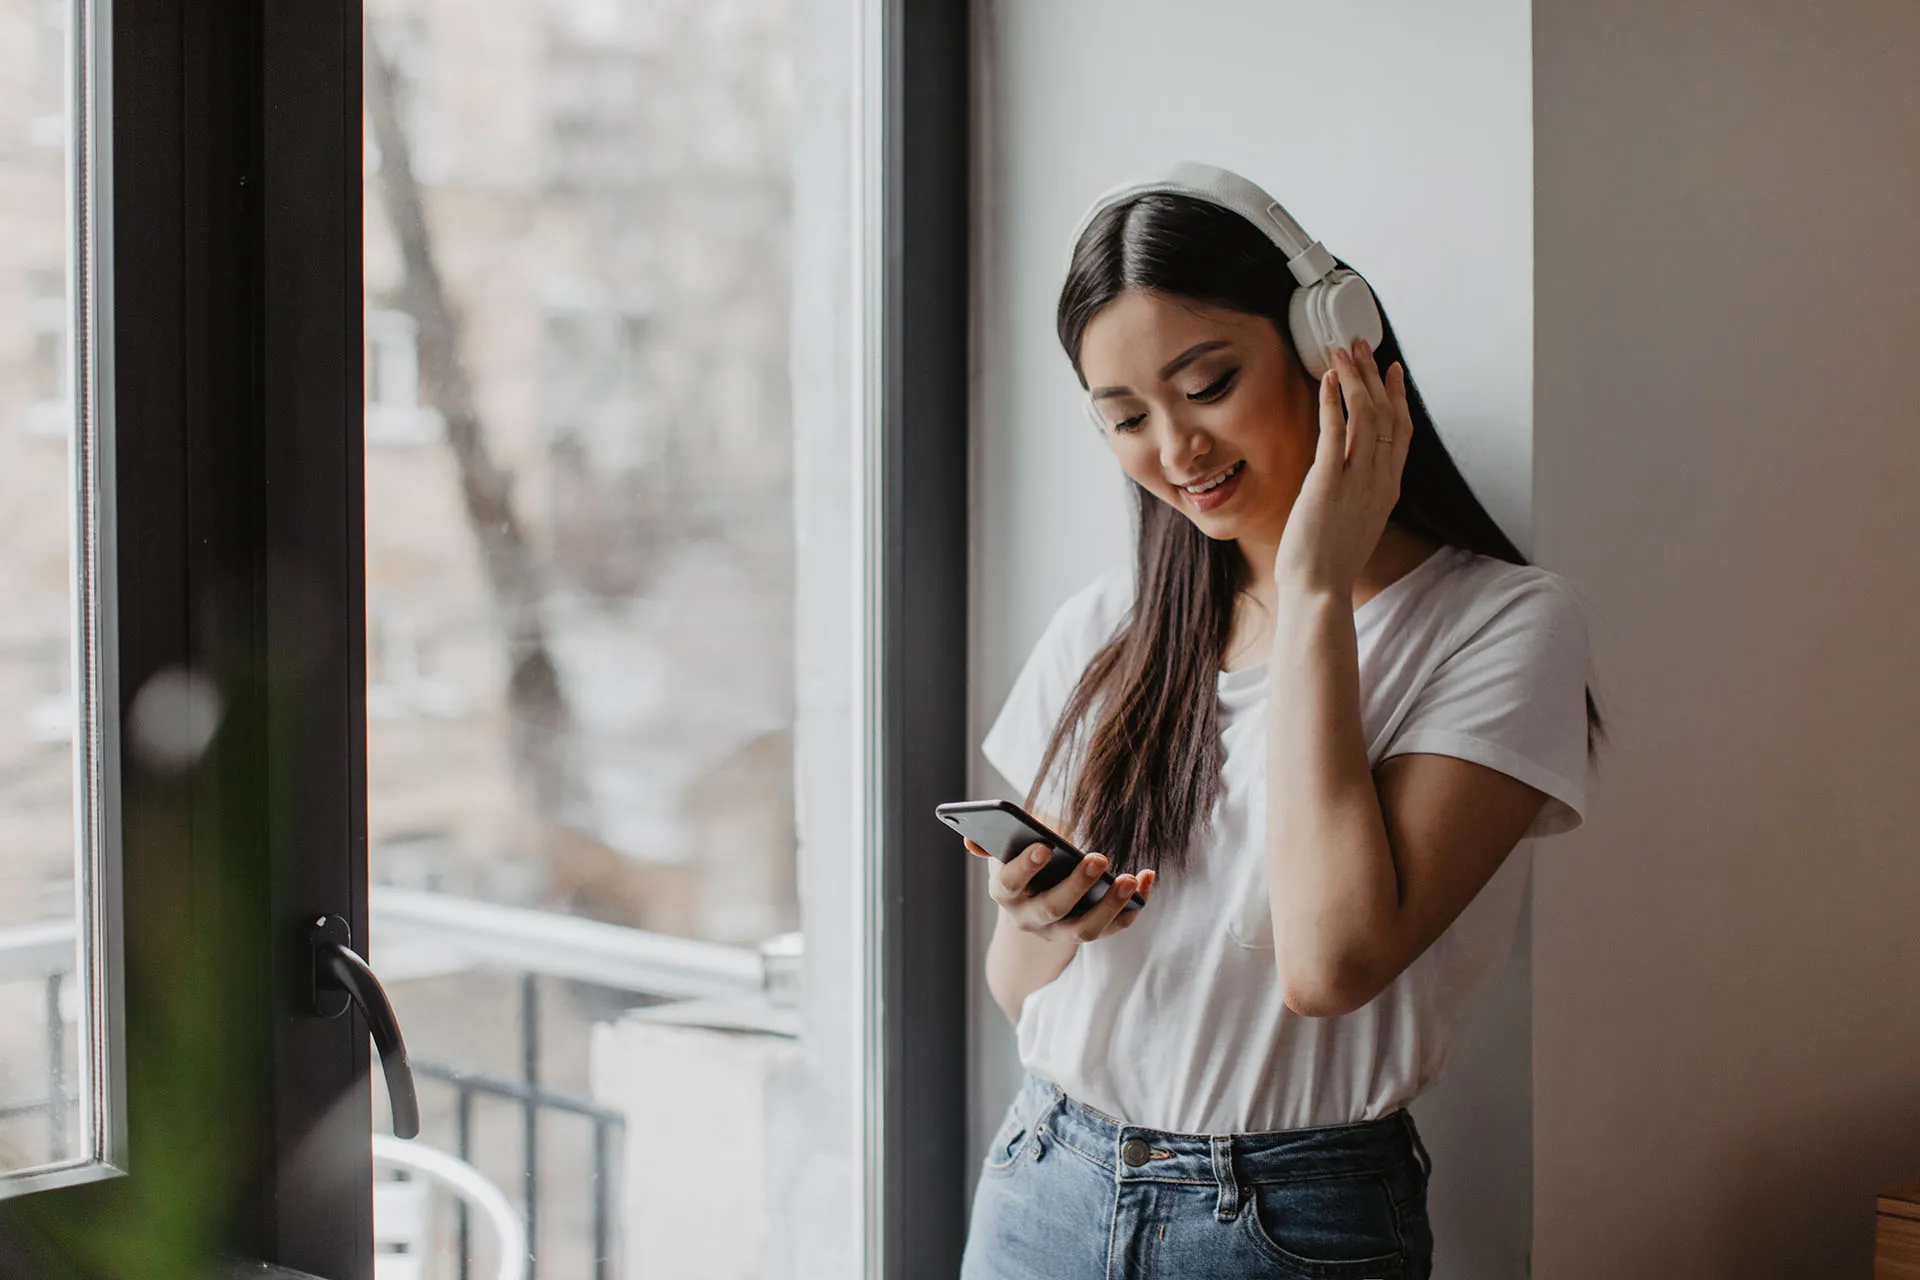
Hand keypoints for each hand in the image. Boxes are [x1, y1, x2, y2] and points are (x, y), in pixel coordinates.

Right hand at [964, 838, 1156, 942]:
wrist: (1034, 908)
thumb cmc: (1023, 864)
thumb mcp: (1005, 852)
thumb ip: (993, 842)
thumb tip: (970, 838)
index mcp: (1005, 892)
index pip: (1010, 883)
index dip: (1025, 867)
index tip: (1044, 847)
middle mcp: (1030, 918)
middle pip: (1052, 909)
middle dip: (1076, 885)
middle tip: (1098, 857)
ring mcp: (1061, 932)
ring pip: (1085, 930)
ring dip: (1110, 905)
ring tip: (1129, 879)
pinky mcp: (1090, 933)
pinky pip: (1116, 926)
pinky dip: (1135, 905)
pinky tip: (1147, 877)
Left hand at [1274, 336, 1412, 596]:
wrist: (1319, 591)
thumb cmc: (1328, 564)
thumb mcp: (1353, 523)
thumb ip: (1354, 494)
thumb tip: (1341, 478)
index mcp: (1387, 489)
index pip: (1400, 433)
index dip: (1397, 397)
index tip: (1390, 370)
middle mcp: (1379, 480)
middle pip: (1385, 415)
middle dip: (1373, 375)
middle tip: (1361, 345)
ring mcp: (1357, 480)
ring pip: (1365, 416)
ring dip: (1353, 378)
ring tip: (1342, 351)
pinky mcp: (1328, 483)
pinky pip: (1334, 432)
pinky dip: (1333, 401)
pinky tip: (1326, 380)